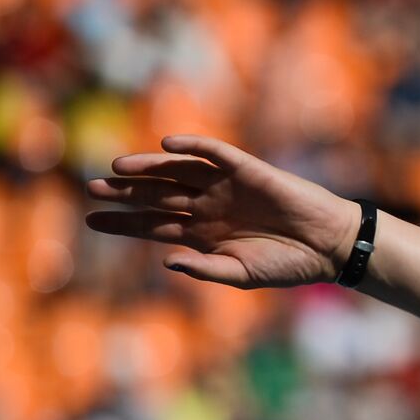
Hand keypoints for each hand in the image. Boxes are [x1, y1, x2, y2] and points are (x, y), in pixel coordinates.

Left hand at [85, 134, 361, 288]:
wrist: (328, 246)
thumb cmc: (289, 265)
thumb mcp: (243, 274)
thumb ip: (205, 269)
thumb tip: (166, 261)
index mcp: (203, 235)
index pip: (154, 225)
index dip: (123, 223)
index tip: (92, 221)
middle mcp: (208, 207)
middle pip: (157, 195)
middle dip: (124, 193)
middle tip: (91, 188)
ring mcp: (225, 186)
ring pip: (177, 171)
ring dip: (148, 168)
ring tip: (117, 168)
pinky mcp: (246, 169)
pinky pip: (213, 152)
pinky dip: (191, 146)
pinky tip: (167, 145)